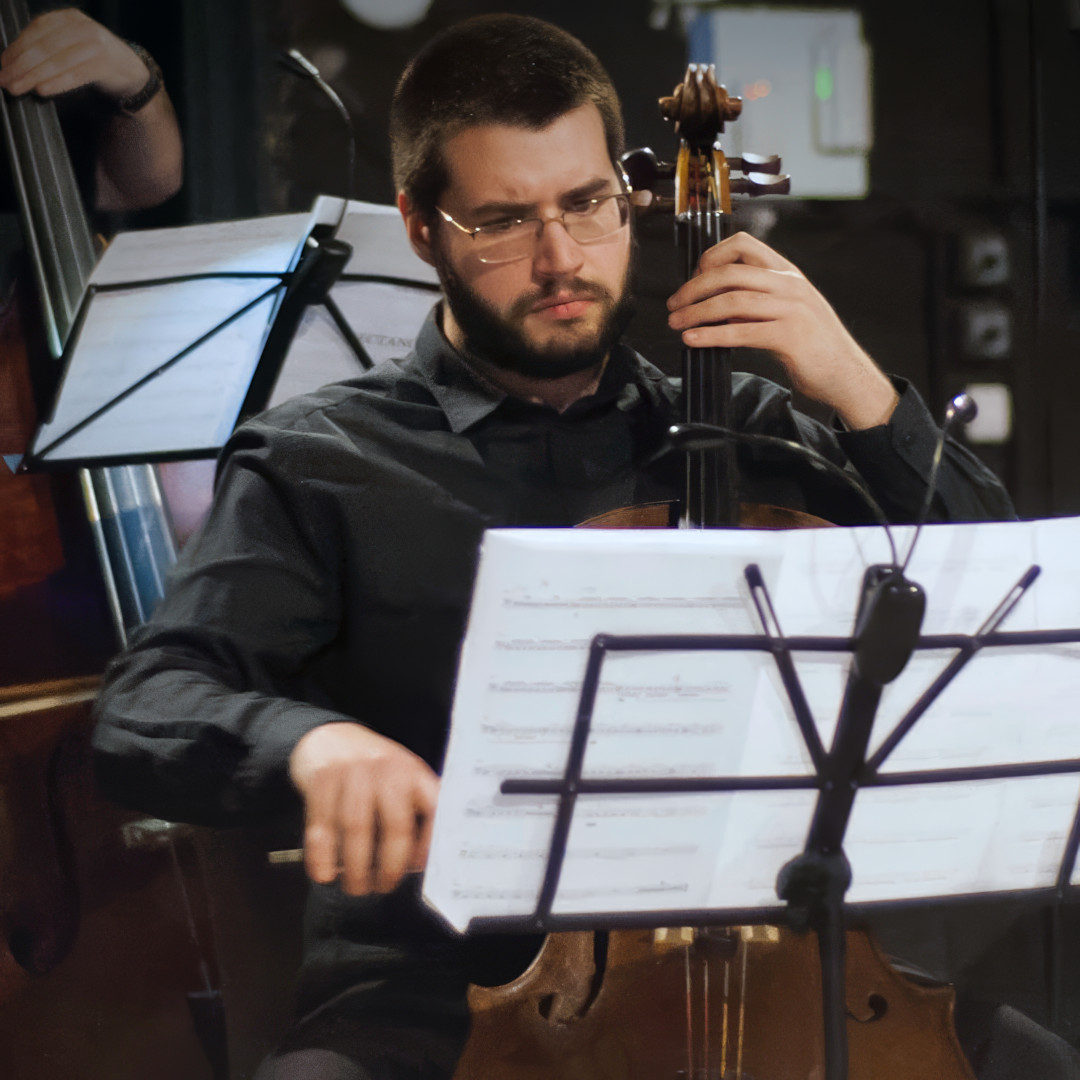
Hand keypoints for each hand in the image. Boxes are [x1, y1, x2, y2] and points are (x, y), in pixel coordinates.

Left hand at [0, 9, 150, 101]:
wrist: (130, 70)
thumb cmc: (94, 60)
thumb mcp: (70, 45)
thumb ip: (47, 48)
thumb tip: (13, 63)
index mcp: (68, 18)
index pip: (35, 31)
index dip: (15, 49)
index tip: (2, 65)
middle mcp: (81, 26)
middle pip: (43, 47)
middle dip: (20, 66)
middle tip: (5, 80)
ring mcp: (95, 44)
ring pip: (57, 61)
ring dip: (33, 76)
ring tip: (18, 88)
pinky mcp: (105, 64)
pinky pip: (76, 75)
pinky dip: (57, 83)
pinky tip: (42, 90)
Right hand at [289, 722, 439, 894]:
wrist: (330, 735)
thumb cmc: (372, 768)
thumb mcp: (402, 777)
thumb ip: (415, 810)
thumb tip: (421, 862)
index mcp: (413, 772)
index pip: (434, 808)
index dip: (430, 844)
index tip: (421, 870)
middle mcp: (387, 769)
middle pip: (395, 825)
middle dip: (390, 867)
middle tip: (383, 887)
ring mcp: (353, 772)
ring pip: (356, 828)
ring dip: (356, 867)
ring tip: (356, 887)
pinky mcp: (321, 780)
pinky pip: (321, 825)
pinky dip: (322, 856)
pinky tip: (324, 874)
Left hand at [666, 231, 898, 429]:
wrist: (846, 375)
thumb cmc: (812, 347)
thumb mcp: (784, 313)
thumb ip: (754, 303)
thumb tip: (713, 304)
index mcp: (787, 274)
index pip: (744, 244)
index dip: (712, 257)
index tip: (694, 278)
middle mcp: (790, 285)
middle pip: (730, 272)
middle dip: (694, 287)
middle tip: (674, 304)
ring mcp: (792, 309)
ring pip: (732, 300)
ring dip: (696, 312)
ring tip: (676, 323)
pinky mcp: (790, 336)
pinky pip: (741, 332)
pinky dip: (711, 335)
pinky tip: (693, 340)